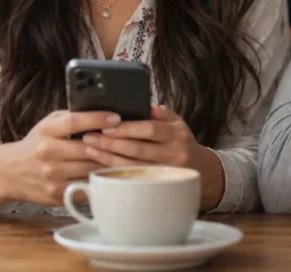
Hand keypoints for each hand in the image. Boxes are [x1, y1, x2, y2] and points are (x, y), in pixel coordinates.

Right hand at [0, 110, 119, 206]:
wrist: (10, 172)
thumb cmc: (37, 144)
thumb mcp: (49, 124)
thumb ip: (71, 118)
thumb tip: (102, 112)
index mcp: (46, 131)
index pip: (75, 122)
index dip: (97, 119)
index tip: (116, 118)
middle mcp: (47, 152)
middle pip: (88, 148)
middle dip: (110, 144)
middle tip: (128, 140)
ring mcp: (52, 175)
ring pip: (90, 168)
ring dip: (108, 163)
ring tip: (123, 157)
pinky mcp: (56, 194)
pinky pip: (86, 186)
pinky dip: (99, 180)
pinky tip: (109, 174)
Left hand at [81, 105, 224, 209]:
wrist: (200, 170)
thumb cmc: (181, 142)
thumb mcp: (177, 123)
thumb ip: (161, 113)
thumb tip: (142, 104)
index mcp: (177, 134)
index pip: (150, 129)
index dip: (128, 128)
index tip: (107, 126)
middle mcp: (174, 154)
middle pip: (138, 149)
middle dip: (111, 143)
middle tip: (90, 137)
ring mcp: (167, 173)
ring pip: (133, 166)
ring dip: (108, 158)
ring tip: (90, 149)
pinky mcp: (159, 187)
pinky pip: (132, 179)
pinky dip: (114, 172)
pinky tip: (100, 166)